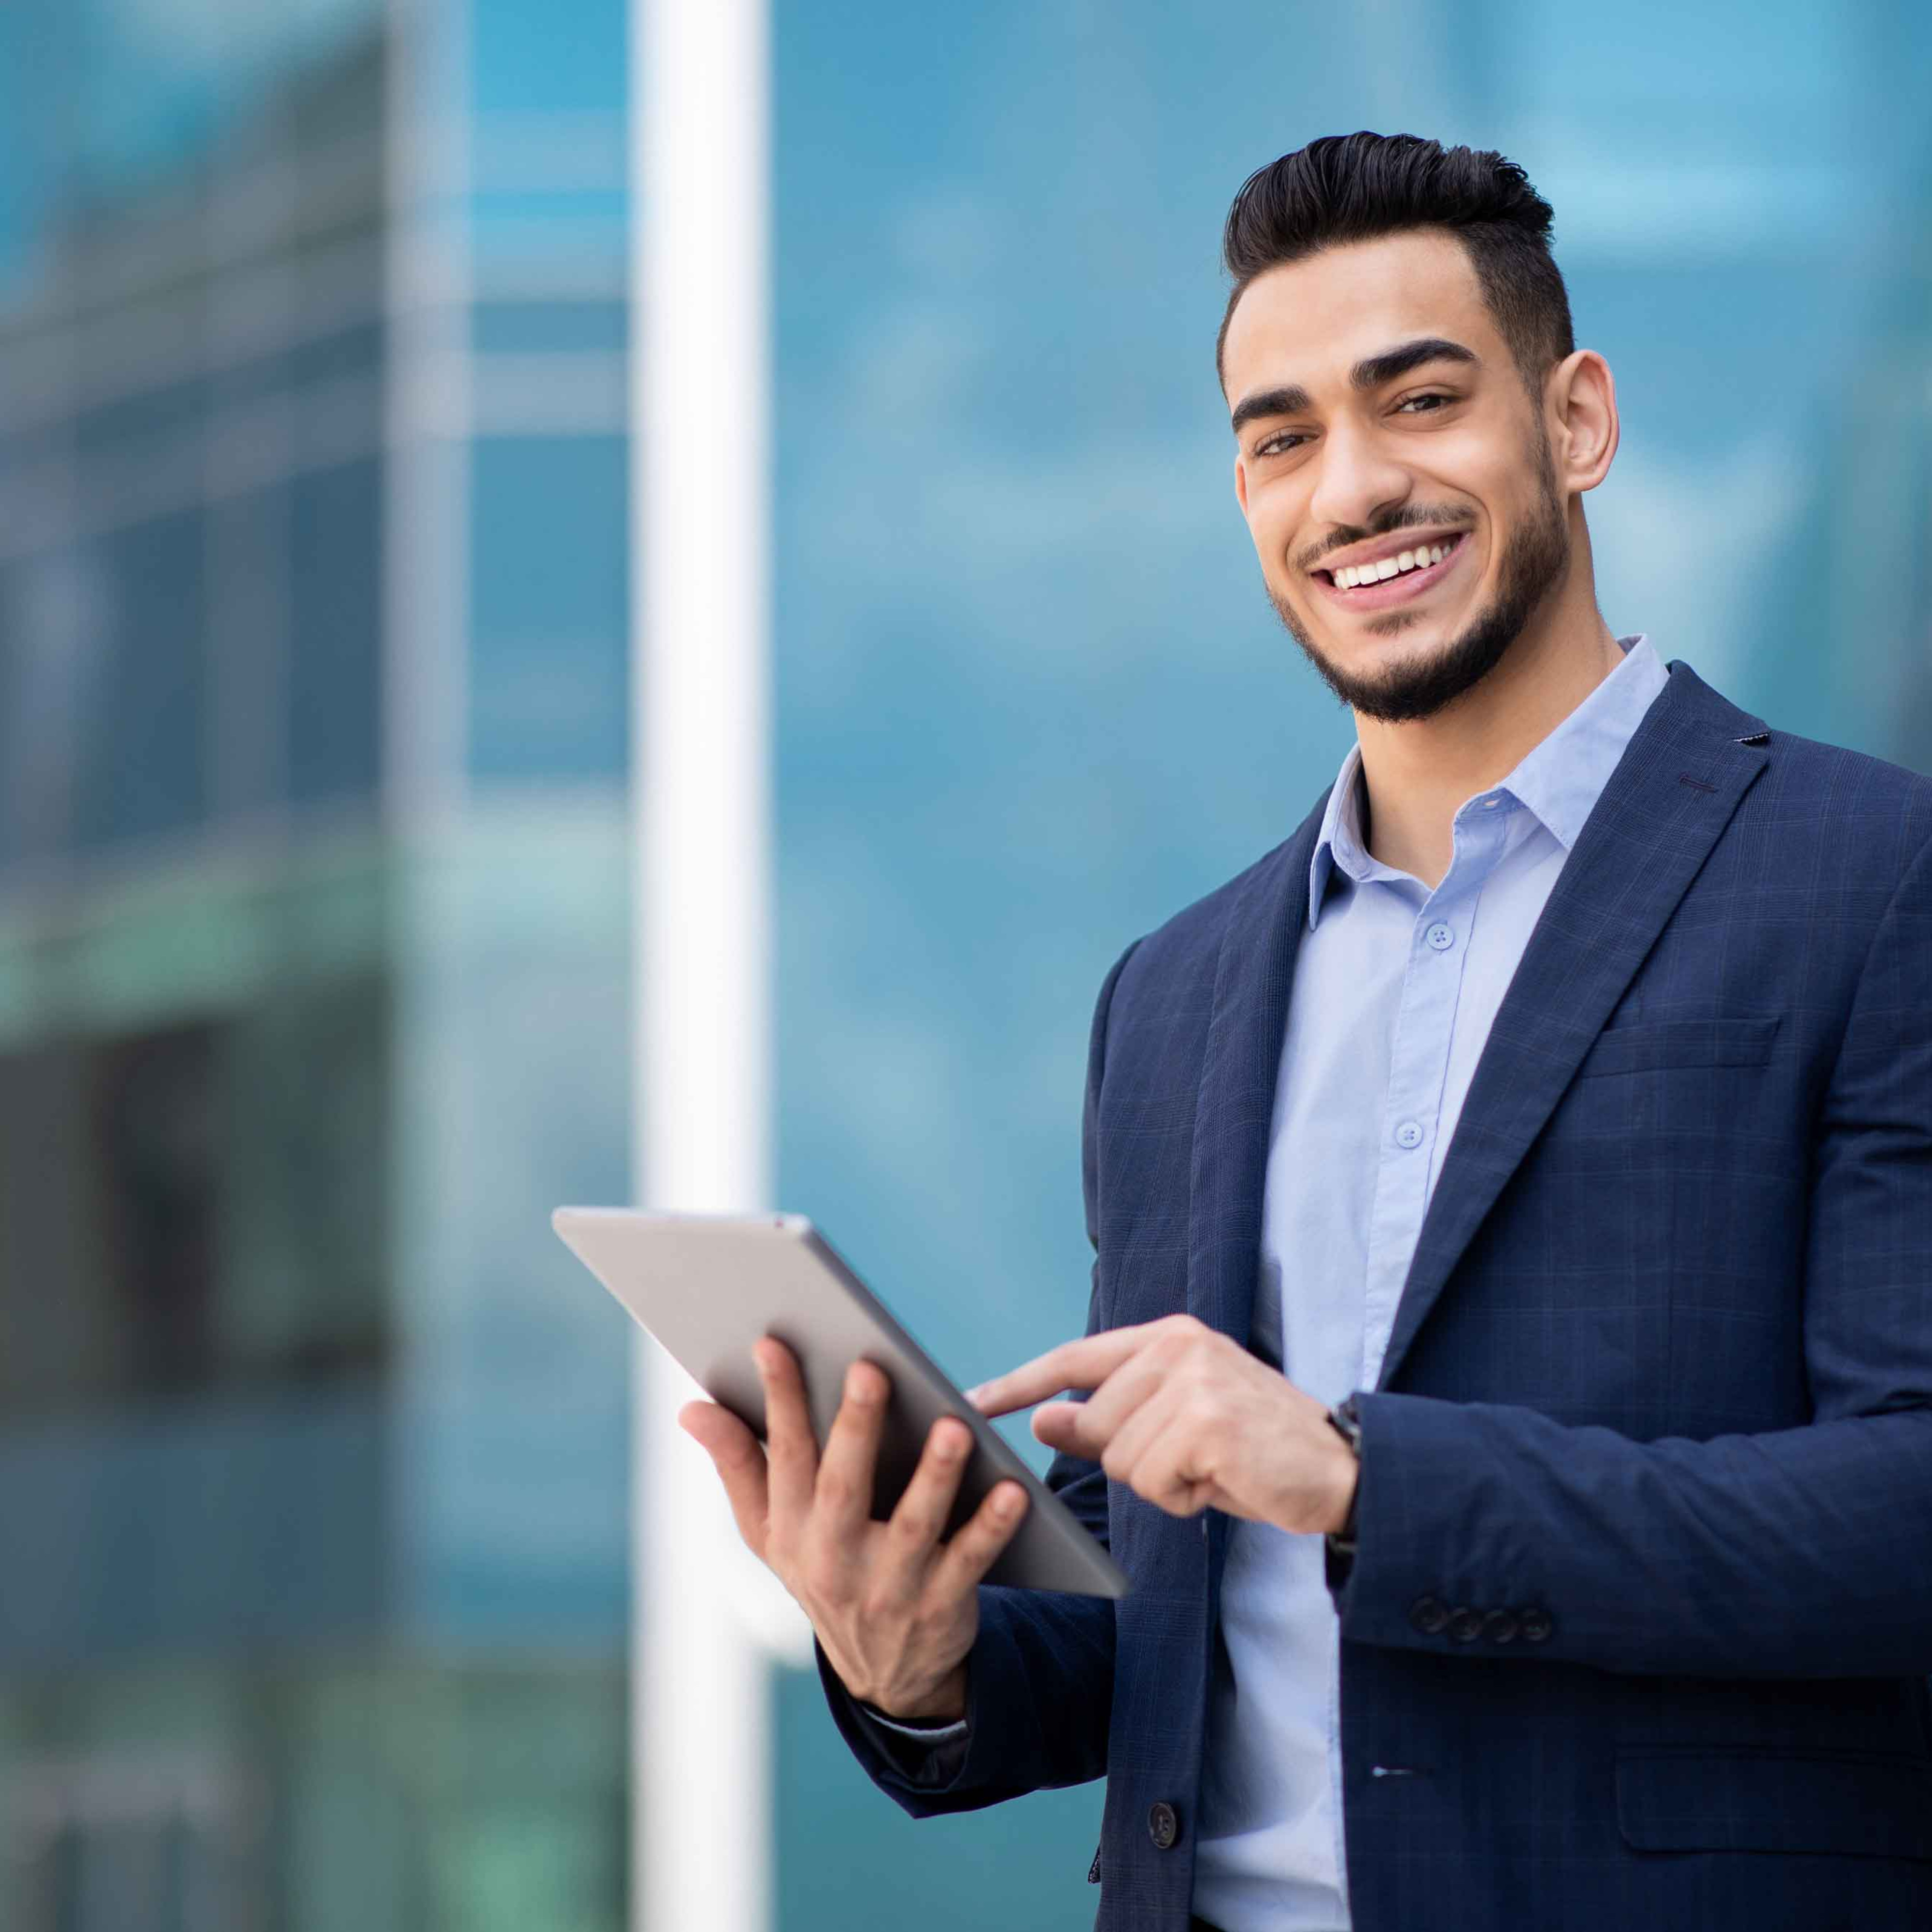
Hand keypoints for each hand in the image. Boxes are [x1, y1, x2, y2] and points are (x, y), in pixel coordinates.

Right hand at [679, 1337, 1029, 1721]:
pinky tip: (1012, 1490)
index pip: (783, 1456)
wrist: (885, 1673)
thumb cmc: (824, 1567)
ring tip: (954, 1426)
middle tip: (871, 1370)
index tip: (772, 1343)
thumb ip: (737, 1465)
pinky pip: (970, 1563)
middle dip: (855, 1430)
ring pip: (914, 1526)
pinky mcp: (942, 1606)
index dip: (778, 1400)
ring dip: (934, 1477)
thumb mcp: (771, 1532)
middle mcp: (835, 1559)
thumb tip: (691, 1409)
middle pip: (843, 1488)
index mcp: (792, 1529)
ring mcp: (890, 1587)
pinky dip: (990, 1528)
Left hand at [968, 1314, 1356, 1532]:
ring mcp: (1193, 1381)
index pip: (1073, 1359)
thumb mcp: (1175, 1429)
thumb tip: (1042, 1421)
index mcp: (1169, 1337)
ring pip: (1120, 1459)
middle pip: (1095, 1426)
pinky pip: (1152, 1482)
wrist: (1342, 1470)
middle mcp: (1178, 1347)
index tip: (968, 1404)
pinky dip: (1183, 1500)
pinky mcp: (1206, 1423)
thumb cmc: (1255, 1452)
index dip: (1018, 1385)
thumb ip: (1110, 1419)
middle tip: (1195, 1460)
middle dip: (1134, 1461)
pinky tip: (1223, 1482)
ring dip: (1161, 1483)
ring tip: (1213, 1469)